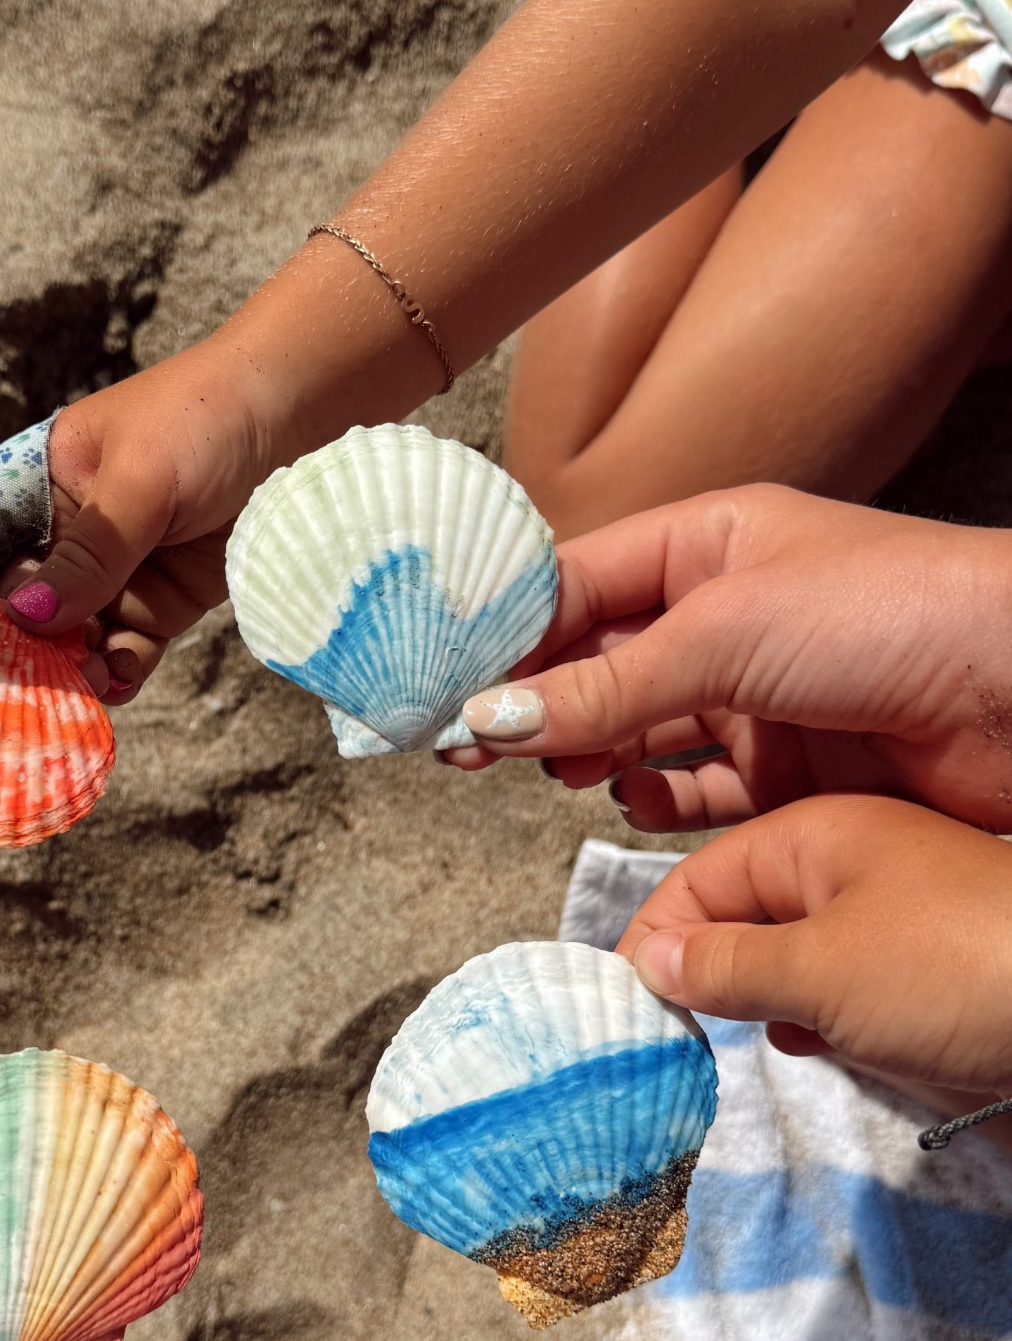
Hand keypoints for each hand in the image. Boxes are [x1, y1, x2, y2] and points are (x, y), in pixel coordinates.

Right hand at [0, 333, 292, 701]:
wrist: (302, 415)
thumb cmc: (205, 419)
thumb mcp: (138, 480)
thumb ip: (89, 553)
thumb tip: (29, 618)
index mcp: (31, 487)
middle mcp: (62, 536)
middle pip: (13, 611)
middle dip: (15, 651)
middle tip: (29, 683)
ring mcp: (111, 576)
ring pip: (67, 643)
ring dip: (67, 672)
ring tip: (86, 686)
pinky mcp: (160, 605)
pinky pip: (122, 654)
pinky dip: (117, 677)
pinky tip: (119, 684)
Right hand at [451, 486, 1011, 831]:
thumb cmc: (897, 612)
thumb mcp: (726, 633)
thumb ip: (604, 687)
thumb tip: (490, 716)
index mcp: (711, 542)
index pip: (577, 583)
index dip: (506, 631)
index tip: (442, 680)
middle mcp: (730, 614)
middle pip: (598, 661)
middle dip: (532, 701)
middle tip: (464, 745)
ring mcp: (761, 694)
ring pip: (640, 729)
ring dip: (588, 750)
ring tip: (547, 769)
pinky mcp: (792, 769)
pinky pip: (698, 789)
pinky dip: (657, 799)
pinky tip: (631, 797)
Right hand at [618, 795, 1011, 1105]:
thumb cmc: (959, 969)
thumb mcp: (820, 969)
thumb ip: (721, 966)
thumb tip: (646, 963)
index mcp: (811, 831)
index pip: (692, 878)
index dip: (651, 941)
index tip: (627, 1009)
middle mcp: (844, 862)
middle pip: (735, 920)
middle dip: (708, 979)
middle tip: (689, 1035)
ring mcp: (886, 916)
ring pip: (785, 961)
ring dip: (769, 1005)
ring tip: (782, 1036)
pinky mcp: (919, 967)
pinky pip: (839, 989)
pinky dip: (824, 1020)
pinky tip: (834, 1046)